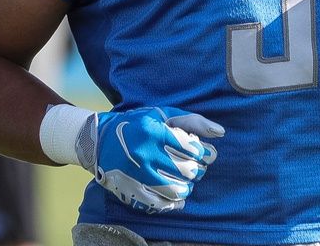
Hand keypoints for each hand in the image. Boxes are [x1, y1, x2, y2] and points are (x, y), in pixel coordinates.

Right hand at [88, 107, 222, 213]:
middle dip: (197, 169)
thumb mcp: (162, 114)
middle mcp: (145, 154)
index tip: (198, 151)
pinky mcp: (132, 192)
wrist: (99, 141)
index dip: (202, 152)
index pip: (193, 148)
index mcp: (154, 132)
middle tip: (193, 165)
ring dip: (187, 186)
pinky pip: (162, 204)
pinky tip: (176, 194)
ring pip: (178, 190)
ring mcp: (137, 176)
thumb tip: (221, 132)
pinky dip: (174, 202)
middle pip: (188, 170)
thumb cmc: (136, 124)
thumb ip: (192, 121)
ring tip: (184, 178)